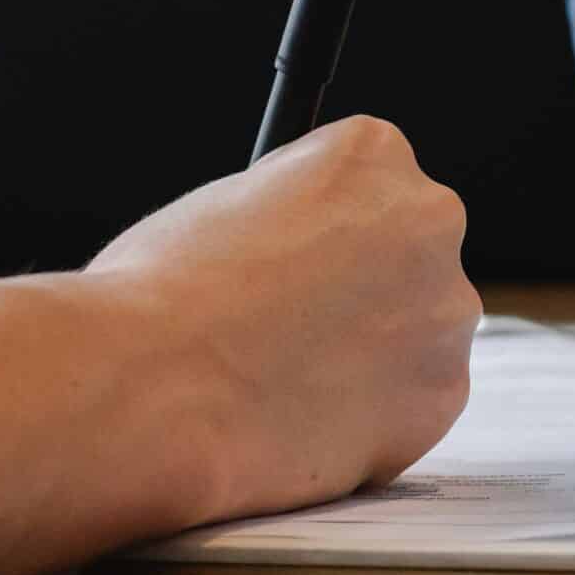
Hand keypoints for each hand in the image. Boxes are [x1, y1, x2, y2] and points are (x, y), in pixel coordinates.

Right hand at [0, 114, 475, 574]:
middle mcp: (432, 218)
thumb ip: (265, 223)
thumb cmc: (130, 303)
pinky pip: (408, 405)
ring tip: (266, 383)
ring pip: (413, 333)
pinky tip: (289, 425)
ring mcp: (444, 311)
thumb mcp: (198, 217)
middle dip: (352, 293)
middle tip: (265, 337)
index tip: (267, 277)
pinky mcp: (435, 399)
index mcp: (369, 149)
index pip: (368, 183)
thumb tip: (260, 246)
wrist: (133, 395)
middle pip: (406, 254)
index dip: (307, 239)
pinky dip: (360, 421)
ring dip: (360, 359)